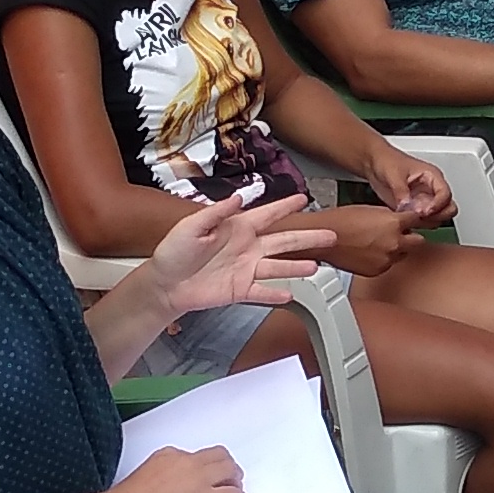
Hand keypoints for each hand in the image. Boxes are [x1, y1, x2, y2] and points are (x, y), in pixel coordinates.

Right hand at [116, 445, 245, 492]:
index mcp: (169, 455)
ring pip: (230, 470)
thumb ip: (159, 476)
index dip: (203, 465)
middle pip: (218, 456)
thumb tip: (165, 487)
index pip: (195, 455)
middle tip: (230, 474)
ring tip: (236, 487)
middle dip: (226, 465)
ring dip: (235, 479)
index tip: (204, 473)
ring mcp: (199, 480)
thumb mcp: (143, 476)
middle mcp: (187, 462)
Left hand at [146, 189, 336, 317]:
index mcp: (236, 228)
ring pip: (279, 267)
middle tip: (329, 235)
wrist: (164, 284)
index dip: (286, 206)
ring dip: (297, 267)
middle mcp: (247, 248)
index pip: (267, 214)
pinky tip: (291, 294)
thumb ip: (215, 213)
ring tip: (316, 266)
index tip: (303, 198)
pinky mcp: (240, 290)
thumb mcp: (191, 226)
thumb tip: (237, 198)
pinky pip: (263, 291)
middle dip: (307, 237)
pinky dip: (276, 294)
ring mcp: (246, 270)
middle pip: (284, 241)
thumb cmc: (173, 252)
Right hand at [322, 203, 418, 276]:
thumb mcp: (371, 210)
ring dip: (397, 249)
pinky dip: (383, 259)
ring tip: (379, 243)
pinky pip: (388, 265)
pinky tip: (369, 252)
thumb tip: (397, 221)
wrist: (323, 238)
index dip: (412, 220)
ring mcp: (387, 259)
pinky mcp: (378, 271)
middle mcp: (394, 243)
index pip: (417, 220)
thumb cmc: (341, 221)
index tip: (411, 221)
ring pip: (403, 254)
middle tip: (400, 234)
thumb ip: (389, 217)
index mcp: (394, 223)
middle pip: (418, 241)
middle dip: (410, 237)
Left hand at [362, 141, 454, 223]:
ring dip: (427, 222)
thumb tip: (406, 205)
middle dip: (437, 216)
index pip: (445, 193)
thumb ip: (401, 190)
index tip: (425, 211)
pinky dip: (417, 224)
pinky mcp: (415, 208)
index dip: (438, 205)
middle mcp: (431, 189)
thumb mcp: (394, 173)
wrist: (376, 164)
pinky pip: (423, 221)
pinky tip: (405, 220)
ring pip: (438, 217)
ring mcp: (424, 200)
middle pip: (448, 208)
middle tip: (420, 216)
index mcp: (432, 176)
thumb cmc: (388, 161)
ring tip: (411, 218)